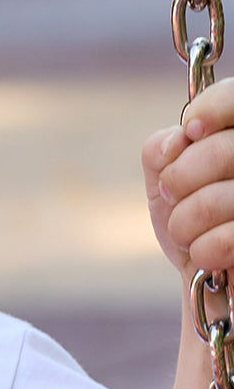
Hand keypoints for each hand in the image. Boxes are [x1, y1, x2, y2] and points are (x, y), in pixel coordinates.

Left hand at [143, 76, 233, 278]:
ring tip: (188, 232)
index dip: (210, 108)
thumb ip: (162, 149)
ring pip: (218, 200)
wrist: (209, 280)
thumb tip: (177, 140)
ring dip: (184, 224)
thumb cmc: (190, 220)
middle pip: (222, 151)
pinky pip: (229, 238)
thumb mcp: (164, 179)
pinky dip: (204, 251)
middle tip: (174, 196)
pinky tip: (207, 256)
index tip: (190, 132)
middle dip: (179, 180)